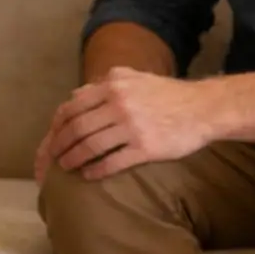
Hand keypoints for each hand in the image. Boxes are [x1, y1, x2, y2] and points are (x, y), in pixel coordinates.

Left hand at [34, 67, 218, 183]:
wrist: (203, 108)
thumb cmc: (167, 95)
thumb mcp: (134, 78)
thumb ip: (105, 84)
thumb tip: (76, 95)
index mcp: (113, 84)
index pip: (72, 106)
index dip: (56, 125)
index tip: (50, 138)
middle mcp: (119, 103)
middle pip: (76, 127)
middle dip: (59, 145)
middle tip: (52, 158)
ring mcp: (132, 126)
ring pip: (90, 145)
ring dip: (73, 159)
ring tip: (66, 168)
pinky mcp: (146, 147)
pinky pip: (112, 162)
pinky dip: (95, 170)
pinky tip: (88, 175)